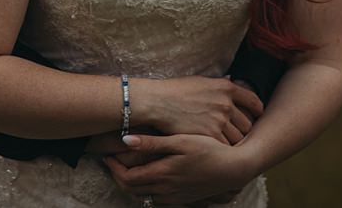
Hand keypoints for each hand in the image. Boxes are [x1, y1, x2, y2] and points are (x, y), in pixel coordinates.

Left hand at [104, 134, 256, 205]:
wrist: (233, 168)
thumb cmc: (208, 149)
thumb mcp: (179, 141)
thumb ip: (152, 143)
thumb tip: (124, 140)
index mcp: (162, 174)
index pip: (126, 179)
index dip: (113, 168)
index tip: (108, 156)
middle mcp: (165, 190)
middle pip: (131, 190)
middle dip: (117, 178)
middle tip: (112, 162)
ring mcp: (174, 197)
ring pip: (143, 198)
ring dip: (130, 185)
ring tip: (125, 168)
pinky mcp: (182, 199)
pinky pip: (156, 200)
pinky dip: (145, 191)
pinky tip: (147, 178)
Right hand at [131, 76, 262, 143]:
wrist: (157, 102)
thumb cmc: (175, 90)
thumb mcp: (201, 81)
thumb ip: (219, 85)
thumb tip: (230, 81)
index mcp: (226, 87)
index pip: (253, 100)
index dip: (257, 110)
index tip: (257, 115)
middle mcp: (226, 103)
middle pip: (248, 123)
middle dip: (244, 130)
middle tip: (238, 135)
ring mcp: (220, 121)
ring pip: (239, 138)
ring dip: (234, 143)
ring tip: (229, 146)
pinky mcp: (211, 136)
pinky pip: (226, 148)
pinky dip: (223, 151)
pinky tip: (217, 151)